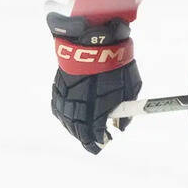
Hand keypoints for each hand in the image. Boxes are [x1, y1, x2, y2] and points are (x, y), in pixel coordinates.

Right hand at [48, 13, 142, 153]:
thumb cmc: (116, 65)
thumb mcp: (130, 87)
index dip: (98, 140)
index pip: (94, 133)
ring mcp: (65, 98)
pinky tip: (71, 117)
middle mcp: (77, 106)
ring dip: (74, 127)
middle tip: (94, 141)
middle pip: (78, 130)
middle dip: (86, 136)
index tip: (102, 144)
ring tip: (83, 131)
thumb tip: (121, 126)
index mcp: (95, 108)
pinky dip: (65, 115)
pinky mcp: (57, 88)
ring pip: (66, 120)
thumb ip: (125, 110)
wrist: (93, 43)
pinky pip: (59, 108)